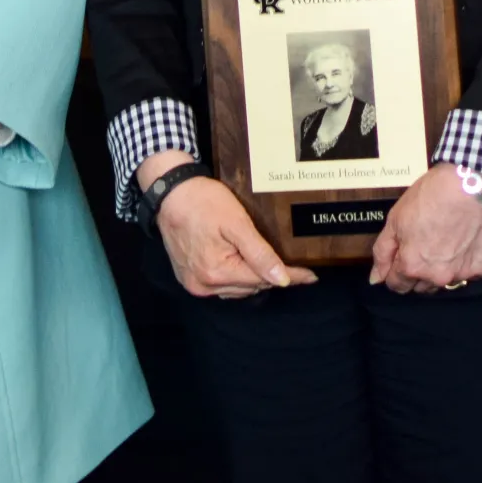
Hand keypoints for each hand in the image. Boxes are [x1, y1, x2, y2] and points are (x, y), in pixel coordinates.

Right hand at [141, 152, 315, 298]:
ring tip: (270, 264)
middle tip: (293, 265)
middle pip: (250, 286)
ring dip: (253, 277)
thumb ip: (259, 253)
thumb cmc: (203, 202)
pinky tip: (244, 265)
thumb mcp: (236, 223)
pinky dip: (236, 277)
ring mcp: (194, 284)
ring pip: (237, 288)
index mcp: (217, 273)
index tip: (311, 277)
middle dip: (271, 275)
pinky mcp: (189, 278)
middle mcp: (204, 285)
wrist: (170, 194)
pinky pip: (221, 285)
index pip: (264, 279)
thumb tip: (282, 280)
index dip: (290, 276)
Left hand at [369, 165, 481, 293]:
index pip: (397, 285)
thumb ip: (383, 252)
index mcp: (412, 267)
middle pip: (421, 287)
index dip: (395, 272)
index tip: (402, 256)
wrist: (471, 185)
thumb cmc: (431, 197)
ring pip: (445, 282)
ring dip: (441, 269)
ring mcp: (461, 275)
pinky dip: (464, 262)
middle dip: (418, 271)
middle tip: (425, 245)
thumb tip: (376, 279)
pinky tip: (465, 241)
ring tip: (446, 242)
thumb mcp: (395, 219)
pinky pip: (468, 273)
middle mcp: (436, 278)